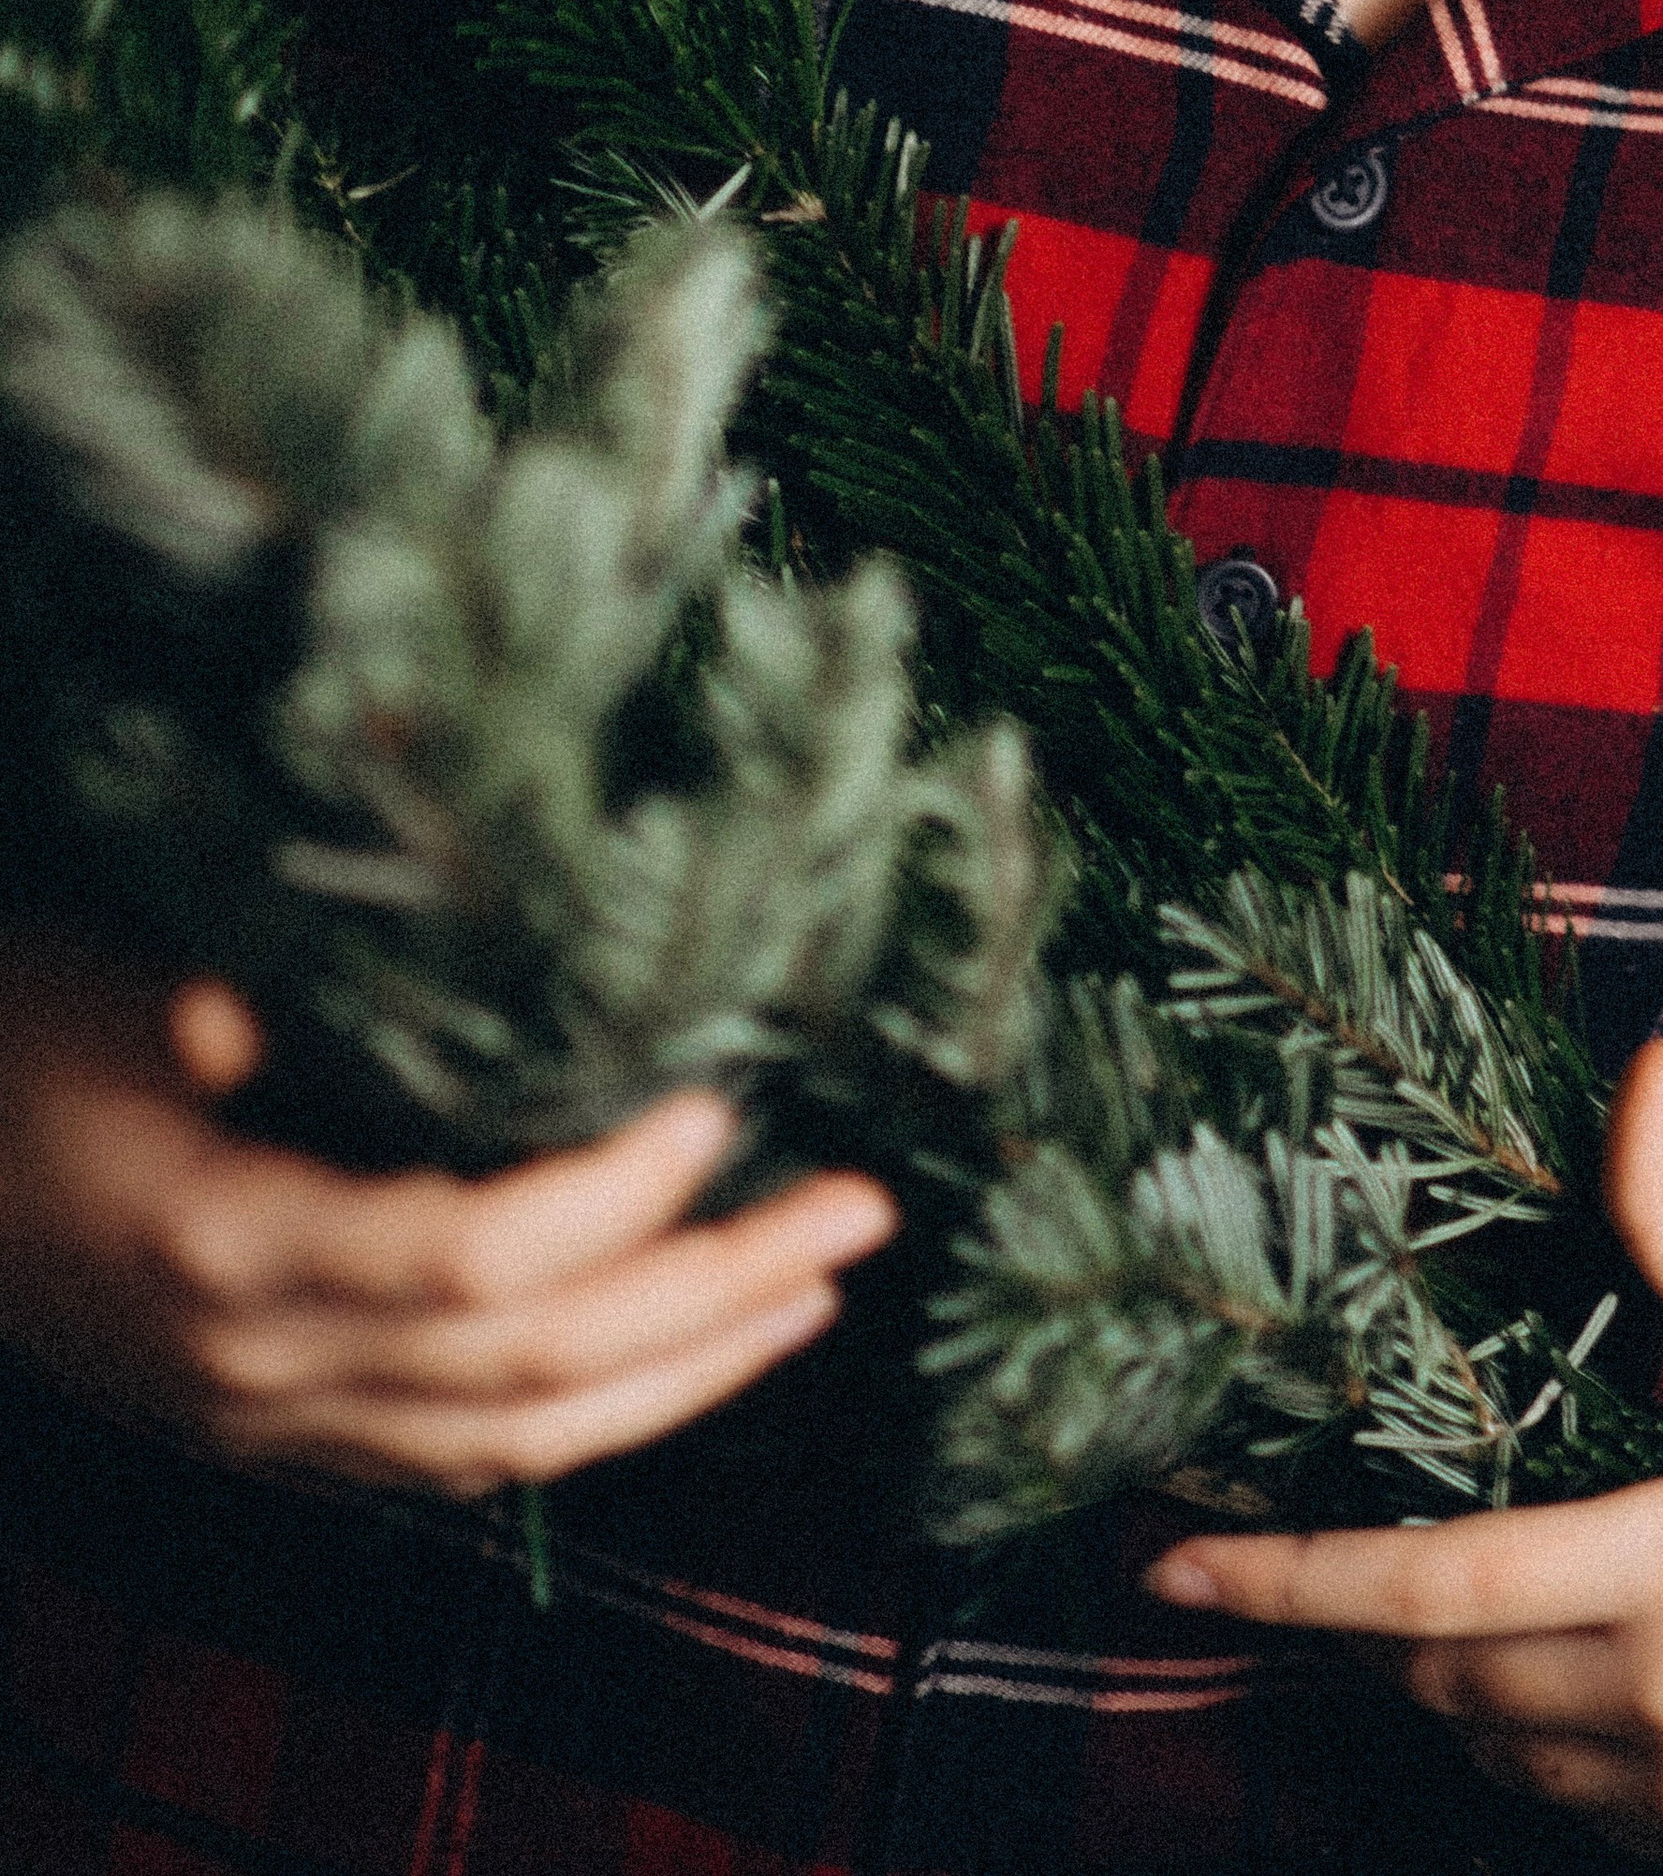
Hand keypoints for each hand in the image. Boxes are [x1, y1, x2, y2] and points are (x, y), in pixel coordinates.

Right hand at [0, 936, 896, 1494]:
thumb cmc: (8, 1038)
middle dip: (715, 1286)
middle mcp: (264, 1365)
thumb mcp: (125, 968)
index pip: (470, 1258)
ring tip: (820, 1282)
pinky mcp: (286, 1443)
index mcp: (226, 1240)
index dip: (611, 1194)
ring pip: (524, 1443)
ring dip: (694, 1364)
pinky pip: (473, 1465)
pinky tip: (699, 1354)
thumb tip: (463, 915)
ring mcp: (275, 1425)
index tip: (720, 1098)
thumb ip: (281, 968)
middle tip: (860, 1205)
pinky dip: (606, 1417)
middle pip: (535, 1363)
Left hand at [1147, 1039, 1662, 1874]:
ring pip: (1498, 1749)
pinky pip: (1579, 1810)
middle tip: (1317, 1547)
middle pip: (1440, 1675)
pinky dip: (1541, 1741)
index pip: (1422, 1591)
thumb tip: (1637, 1067)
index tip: (1167, 1558)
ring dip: (1452, 1681)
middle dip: (1364, 1620)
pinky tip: (1569, 1665)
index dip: (1280, 1580)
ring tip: (1467, 1590)